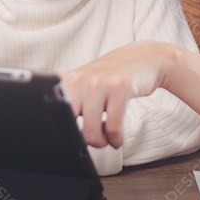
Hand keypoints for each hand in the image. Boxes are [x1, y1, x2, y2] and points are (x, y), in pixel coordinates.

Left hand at [60, 41, 174, 148]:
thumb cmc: (113, 76)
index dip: (61, 132)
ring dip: (102, 142)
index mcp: (68, 81)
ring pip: (92, 131)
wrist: (146, 57)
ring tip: (107, 139)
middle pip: (71, 127)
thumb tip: (61, 133)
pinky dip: (116, 139)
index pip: (54, 114)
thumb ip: (72, 102)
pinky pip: (113, 127)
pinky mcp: (120, 88)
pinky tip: (117, 138)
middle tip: (95, 139)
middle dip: (83, 141)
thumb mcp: (86, 84)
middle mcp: (81, 80)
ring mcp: (100, 83)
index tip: (71, 140)